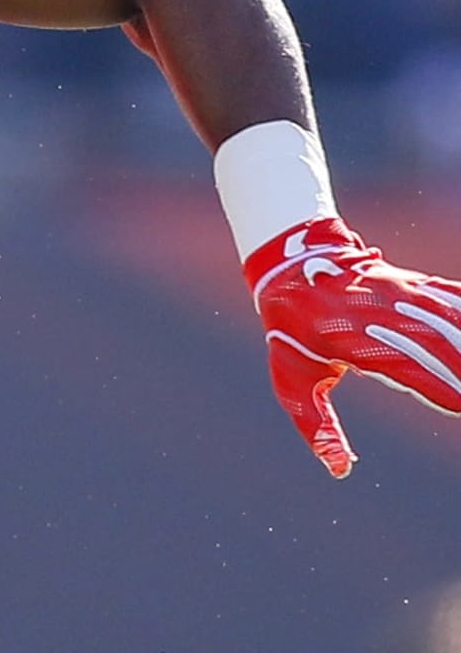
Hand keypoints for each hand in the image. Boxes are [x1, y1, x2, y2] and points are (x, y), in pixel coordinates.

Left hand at [245, 217, 460, 477]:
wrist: (290, 262)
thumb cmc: (290, 330)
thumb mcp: (291, 379)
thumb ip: (317, 426)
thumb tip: (339, 471)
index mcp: (348, 338)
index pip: (402, 365)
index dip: (436, 386)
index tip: (460, 406)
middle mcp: (377, 312)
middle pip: (435, 343)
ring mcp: (396, 293)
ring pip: (448, 317)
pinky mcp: (409, 282)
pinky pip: (448, 296)